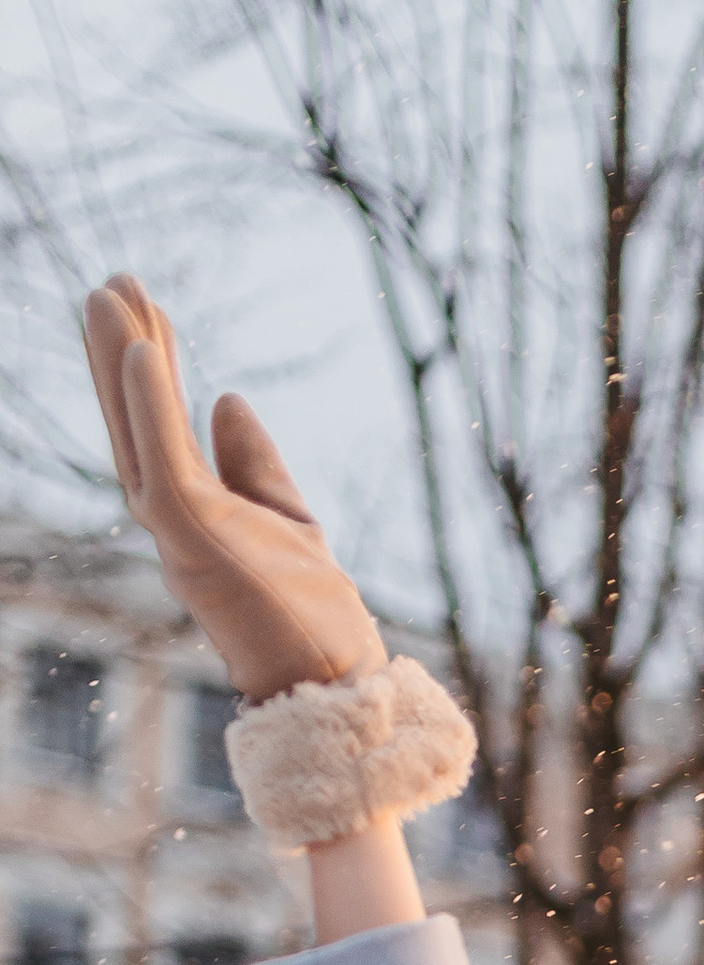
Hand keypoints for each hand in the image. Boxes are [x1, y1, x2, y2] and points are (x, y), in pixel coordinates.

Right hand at [81, 273, 387, 705]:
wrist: (333, 683)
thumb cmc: (311, 616)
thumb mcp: (286, 519)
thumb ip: (254, 464)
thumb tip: (228, 400)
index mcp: (192, 517)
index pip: (159, 432)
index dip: (146, 371)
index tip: (146, 309)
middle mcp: (173, 524)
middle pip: (136, 424)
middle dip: (122, 353)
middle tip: (112, 281)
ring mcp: (179, 534)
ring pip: (138, 433)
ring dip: (121, 362)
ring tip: (109, 294)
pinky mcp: (195, 542)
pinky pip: (166, 460)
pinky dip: (151, 406)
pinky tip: (146, 350)